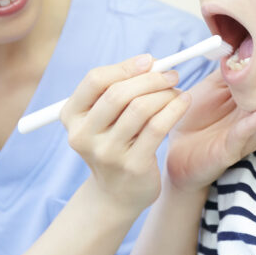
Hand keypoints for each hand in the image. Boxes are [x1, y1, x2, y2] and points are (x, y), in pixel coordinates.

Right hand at [60, 55, 191, 213]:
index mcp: (71, 116)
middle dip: (150, 78)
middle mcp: (84, 135)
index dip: (125, 67)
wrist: (117, 194)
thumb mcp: (106, 117)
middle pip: (118, 93)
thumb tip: (150, 63)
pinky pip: (157, 127)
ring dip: (165, 93)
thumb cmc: (115, 142)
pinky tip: (184, 102)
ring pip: (140, 108)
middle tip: (171, 75)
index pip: (95, 80)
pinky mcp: (132, 165)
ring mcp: (107, 153)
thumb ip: (120, 88)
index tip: (149, 60)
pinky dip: (174, 109)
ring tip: (177, 91)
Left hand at [165, 72, 255, 193]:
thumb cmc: (196, 116)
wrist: (174, 148)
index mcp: (253, 103)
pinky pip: (243, 135)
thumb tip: (245, 42)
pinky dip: (254, 124)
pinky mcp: (228, 150)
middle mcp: (255, 121)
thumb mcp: (214, 86)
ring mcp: (244, 136)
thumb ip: (231, 69)